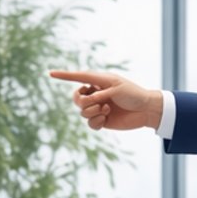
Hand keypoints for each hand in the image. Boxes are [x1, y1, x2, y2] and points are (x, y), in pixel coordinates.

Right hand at [48, 70, 164, 130]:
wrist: (147, 110)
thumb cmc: (134, 94)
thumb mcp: (116, 90)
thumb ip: (98, 94)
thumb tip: (85, 103)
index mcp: (99, 81)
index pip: (78, 77)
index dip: (64, 76)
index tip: (50, 74)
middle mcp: (96, 94)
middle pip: (76, 98)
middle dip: (82, 101)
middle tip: (96, 102)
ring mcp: (98, 108)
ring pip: (82, 112)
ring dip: (93, 111)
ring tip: (107, 110)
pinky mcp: (102, 121)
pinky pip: (89, 123)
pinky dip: (96, 121)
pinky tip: (105, 119)